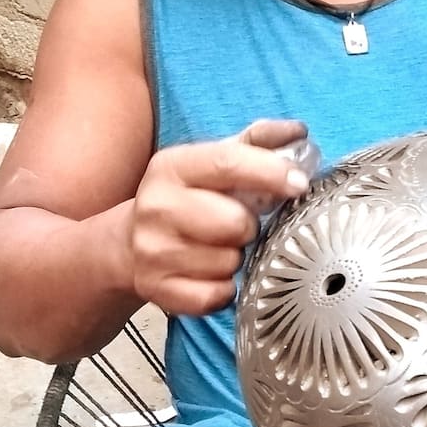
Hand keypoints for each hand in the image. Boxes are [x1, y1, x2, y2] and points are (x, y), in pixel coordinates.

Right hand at [128, 119, 309, 316]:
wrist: (127, 244)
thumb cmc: (185, 198)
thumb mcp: (211, 162)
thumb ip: (256, 142)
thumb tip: (298, 131)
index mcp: (171, 167)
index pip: (227, 163)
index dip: (270, 173)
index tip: (299, 184)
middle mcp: (157, 207)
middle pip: (236, 223)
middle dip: (248, 226)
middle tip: (236, 224)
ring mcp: (153, 251)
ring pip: (229, 262)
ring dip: (234, 258)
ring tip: (217, 247)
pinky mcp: (157, 289)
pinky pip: (216, 295)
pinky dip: (224, 288)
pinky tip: (210, 274)